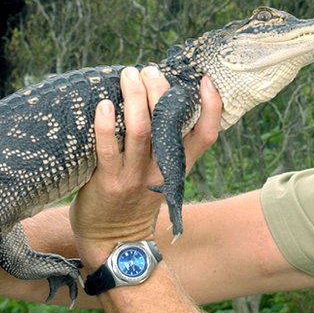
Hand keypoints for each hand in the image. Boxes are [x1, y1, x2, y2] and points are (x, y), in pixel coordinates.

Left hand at [69, 66, 220, 266]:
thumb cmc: (133, 200)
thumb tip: (155, 99)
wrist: (112, 241)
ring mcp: (135, 177)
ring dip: (134, 98)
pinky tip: (102, 105)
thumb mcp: (160, 175)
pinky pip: (108, 149)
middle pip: (170, 123)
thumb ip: (164, 145)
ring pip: (140, 130)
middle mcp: (161, 170)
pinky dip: (106, 124)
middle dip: (160, 90)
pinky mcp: (109, 183)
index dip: (211, 107)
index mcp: (177, 166)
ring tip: (128, 75)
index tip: (205, 81)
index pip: (206, 135)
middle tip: (149, 70)